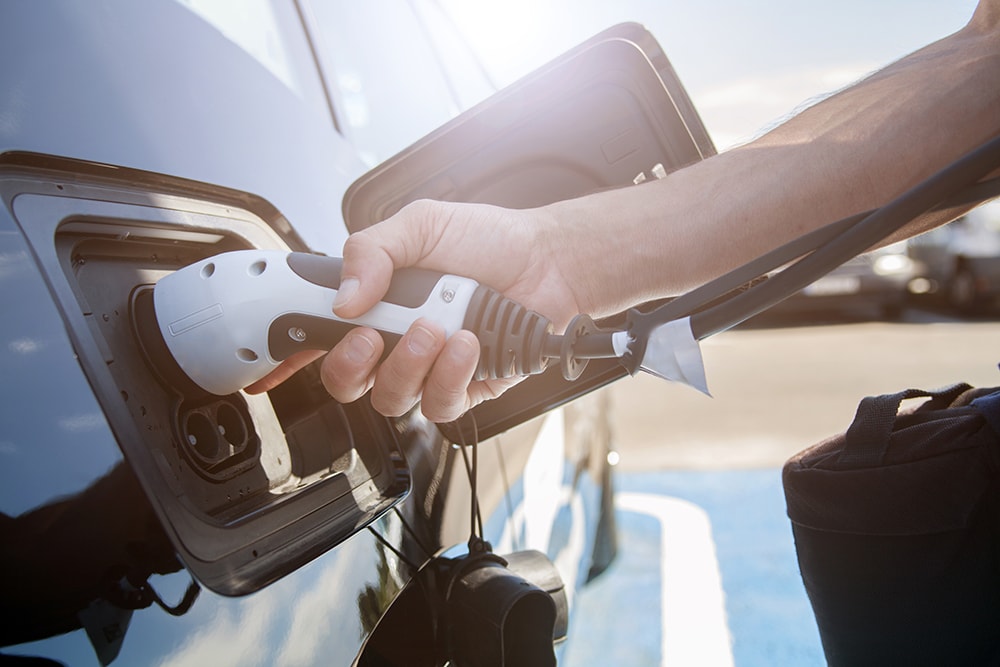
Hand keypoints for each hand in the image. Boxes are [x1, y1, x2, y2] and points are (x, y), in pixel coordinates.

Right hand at [248, 199, 582, 422]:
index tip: (269, 361)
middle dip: (349, 364)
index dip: (288, 353)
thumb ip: (373, 250)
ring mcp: (428, 368)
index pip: (317, 333)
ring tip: (435, 328)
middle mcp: (396, 340)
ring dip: (408, 364)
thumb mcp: (422, 224)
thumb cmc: (491, 241)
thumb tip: (344, 296)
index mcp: (375, 301)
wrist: (550, 261)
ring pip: (390, 398)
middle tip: (371, 335)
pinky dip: (450, 375)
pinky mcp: (464, 388)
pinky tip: (467, 344)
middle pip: (345, 381)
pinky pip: (439, 404)